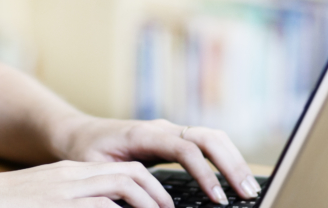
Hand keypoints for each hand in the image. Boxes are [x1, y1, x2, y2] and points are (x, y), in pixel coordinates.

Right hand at [0, 160, 174, 207]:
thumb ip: (73, 203)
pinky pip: (100, 207)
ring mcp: (64, 190)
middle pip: (130, 174)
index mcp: (70, 174)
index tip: (162, 207)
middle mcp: (72, 177)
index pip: (122, 171)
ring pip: (122, 186)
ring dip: (147, 203)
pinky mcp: (56, 204)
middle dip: (157, 195)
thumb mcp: (44, 201)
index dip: (149, 188)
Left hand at [55, 118, 259, 204]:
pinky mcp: (174, 138)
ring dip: (234, 160)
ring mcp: (170, 131)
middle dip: (232, 164)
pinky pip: (206, 143)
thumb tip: (146, 205)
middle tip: (248, 193)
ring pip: (212, 137)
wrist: (78, 134)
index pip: (185, 149)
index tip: (217, 199)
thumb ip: (118, 185)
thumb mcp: (95, 171)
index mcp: (143, 134)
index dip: (205, 174)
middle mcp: (162, 128)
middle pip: (208, 137)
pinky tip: (235, 178)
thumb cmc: (85, 154)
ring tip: (249, 188)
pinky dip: (225, 158)